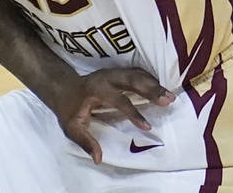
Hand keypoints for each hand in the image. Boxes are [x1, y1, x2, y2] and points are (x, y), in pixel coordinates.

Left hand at [50, 68, 175, 163]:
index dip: (133, 113)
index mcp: (96, 90)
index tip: (147, 126)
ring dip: (154, 84)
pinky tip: (161, 88)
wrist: (62, 87)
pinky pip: (136, 72)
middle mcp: (106, 77)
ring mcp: (112, 72)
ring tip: (170, 96)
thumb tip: (98, 158)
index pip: (118, 100)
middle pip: (131, 80)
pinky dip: (150, 78)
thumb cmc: (68, 109)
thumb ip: (85, 142)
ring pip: (136, 74)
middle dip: (150, 89)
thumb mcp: (71, 127)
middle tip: (168, 100)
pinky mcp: (117, 72)